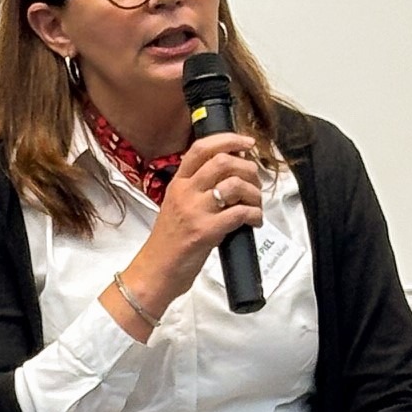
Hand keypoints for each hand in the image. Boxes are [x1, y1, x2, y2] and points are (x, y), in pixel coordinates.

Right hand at [124, 134, 263, 313]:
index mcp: (177, 184)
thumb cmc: (169, 242)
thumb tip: (231, 174)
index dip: (228, 140)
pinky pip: (240, 213)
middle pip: (223, 162)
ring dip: (255, 193)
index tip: (246, 143)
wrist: (155, 272)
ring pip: (235, 185)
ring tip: (255, 205)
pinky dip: (255, 215)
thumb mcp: (177, 206)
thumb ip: (197, 188)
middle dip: (248, 168)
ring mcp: (194, 211)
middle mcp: (185, 193)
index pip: (201, 149)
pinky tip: (254, 222)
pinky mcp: (205, 231)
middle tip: (254, 182)